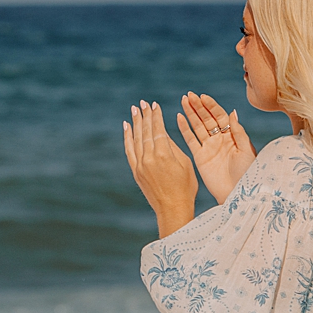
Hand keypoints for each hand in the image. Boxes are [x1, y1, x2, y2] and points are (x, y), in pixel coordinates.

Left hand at [123, 101, 198, 231]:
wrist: (172, 209)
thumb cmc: (185, 187)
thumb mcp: (185, 164)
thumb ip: (173, 147)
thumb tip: (163, 133)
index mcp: (164, 155)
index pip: (158, 129)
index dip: (156, 116)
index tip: (154, 105)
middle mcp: (149, 158)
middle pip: (146, 132)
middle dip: (145, 115)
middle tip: (143, 103)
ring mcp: (140, 165)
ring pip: (136, 139)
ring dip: (135, 123)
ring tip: (134, 110)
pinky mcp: (136, 172)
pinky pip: (129, 151)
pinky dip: (127, 138)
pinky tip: (127, 127)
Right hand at [175, 91, 255, 202]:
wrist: (237, 193)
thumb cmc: (247, 173)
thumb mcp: (246, 150)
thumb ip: (238, 132)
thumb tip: (232, 111)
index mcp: (231, 135)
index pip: (219, 116)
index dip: (211, 106)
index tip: (203, 96)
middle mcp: (219, 139)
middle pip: (206, 118)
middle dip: (198, 106)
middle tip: (189, 95)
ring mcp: (208, 147)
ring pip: (197, 126)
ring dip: (190, 113)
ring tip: (183, 100)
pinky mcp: (199, 157)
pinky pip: (190, 140)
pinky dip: (184, 129)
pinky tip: (179, 117)